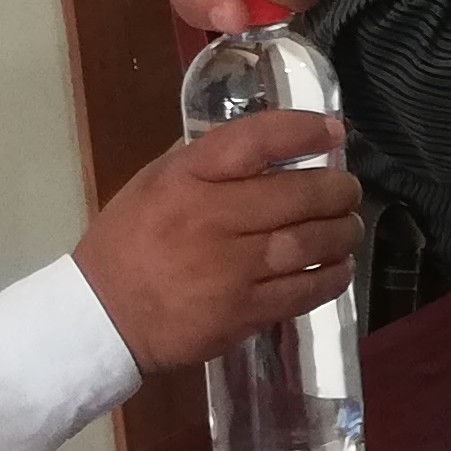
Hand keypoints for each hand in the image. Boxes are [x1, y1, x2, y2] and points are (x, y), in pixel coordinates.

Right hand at [69, 110, 361, 372]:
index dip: (304, 131)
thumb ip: (203, 160)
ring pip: (311, 243)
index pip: (258, 140)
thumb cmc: (127, 244)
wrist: (101, 319)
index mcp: (187, 179)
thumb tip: (263, 142)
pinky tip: (338, 267)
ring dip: (343, 232)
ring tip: (349, 227)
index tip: (333, 131)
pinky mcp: (244, 312)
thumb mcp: (152, 183)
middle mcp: (213, 218)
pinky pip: (305, 290)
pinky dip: (332, 276)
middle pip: (299, 194)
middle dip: (338, 189)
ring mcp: (231, 269)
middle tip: (349, 190)